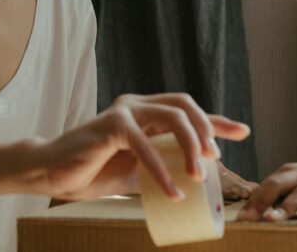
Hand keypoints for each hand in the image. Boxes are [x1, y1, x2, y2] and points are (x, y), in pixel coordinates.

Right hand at [38, 93, 250, 200]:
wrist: (54, 173)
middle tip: (214, 159)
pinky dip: (162, 170)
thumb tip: (195, 179)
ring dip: (190, 147)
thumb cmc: (94, 170)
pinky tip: (172, 191)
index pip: (188, 110)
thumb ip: (162, 163)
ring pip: (172, 117)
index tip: (243, 132)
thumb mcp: (139, 168)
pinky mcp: (111, 124)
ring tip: (196, 177)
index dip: (217, 120)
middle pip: (184, 105)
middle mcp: (138, 104)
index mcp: (146, 112)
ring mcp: (125, 111)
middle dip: (207, 129)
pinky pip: (146, 144)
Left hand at [237, 161, 296, 221]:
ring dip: (285, 207)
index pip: (266, 185)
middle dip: (261, 202)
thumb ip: (279, 193)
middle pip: (277, 185)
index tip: (240, 216)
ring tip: (271, 219)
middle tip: (249, 218)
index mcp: (288, 172)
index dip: (252, 200)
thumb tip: (252, 207)